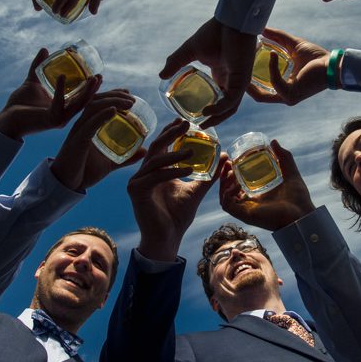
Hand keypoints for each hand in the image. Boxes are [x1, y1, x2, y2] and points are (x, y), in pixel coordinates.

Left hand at [0, 49, 99, 139]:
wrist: (7, 118)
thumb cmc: (19, 104)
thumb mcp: (32, 82)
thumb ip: (38, 66)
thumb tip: (45, 49)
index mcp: (62, 108)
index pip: (81, 99)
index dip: (91, 88)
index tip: (98, 75)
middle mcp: (63, 115)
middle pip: (84, 102)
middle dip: (93, 90)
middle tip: (100, 76)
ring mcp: (59, 119)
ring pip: (78, 105)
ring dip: (86, 92)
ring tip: (92, 78)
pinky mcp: (50, 120)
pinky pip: (59, 104)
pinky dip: (60, 90)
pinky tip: (62, 76)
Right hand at [50, 90, 142, 190]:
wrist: (67, 186)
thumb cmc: (85, 172)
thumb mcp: (109, 163)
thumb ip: (126, 157)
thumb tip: (144, 151)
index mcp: (87, 126)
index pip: (98, 103)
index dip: (113, 94)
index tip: (129, 92)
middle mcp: (81, 125)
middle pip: (96, 101)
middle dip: (114, 95)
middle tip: (132, 98)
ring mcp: (78, 131)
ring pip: (93, 108)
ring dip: (112, 101)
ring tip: (129, 103)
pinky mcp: (77, 141)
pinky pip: (89, 124)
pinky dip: (101, 116)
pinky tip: (113, 111)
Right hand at [127, 120, 218, 260]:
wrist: (166, 239)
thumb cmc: (178, 217)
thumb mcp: (196, 191)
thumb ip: (208, 175)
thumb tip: (224, 157)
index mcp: (156, 172)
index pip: (162, 146)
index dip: (171, 132)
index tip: (185, 121)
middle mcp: (144, 173)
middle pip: (156, 146)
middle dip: (171, 133)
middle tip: (185, 124)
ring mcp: (137, 181)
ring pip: (156, 160)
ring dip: (174, 153)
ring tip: (192, 150)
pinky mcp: (136, 190)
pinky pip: (156, 176)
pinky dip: (172, 171)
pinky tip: (188, 169)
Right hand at [160, 18, 254, 127]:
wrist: (229, 21)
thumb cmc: (214, 32)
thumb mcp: (190, 50)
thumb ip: (176, 62)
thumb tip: (161, 75)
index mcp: (222, 73)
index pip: (220, 97)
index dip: (211, 109)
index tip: (196, 115)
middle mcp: (232, 79)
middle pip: (227, 106)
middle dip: (216, 118)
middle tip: (201, 126)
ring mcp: (239, 80)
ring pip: (231, 106)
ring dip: (219, 116)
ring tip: (204, 122)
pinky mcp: (242, 79)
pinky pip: (233, 99)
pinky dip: (221, 107)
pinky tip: (208, 111)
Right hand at [219, 141, 314, 230]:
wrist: (302, 214)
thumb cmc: (298, 198)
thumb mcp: (290, 172)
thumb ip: (284, 157)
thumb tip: (273, 141)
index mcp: (257, 195)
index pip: (237, 185)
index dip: (230, 173)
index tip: (231, 160)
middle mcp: (249, 203)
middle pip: (227, 190)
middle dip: (223, 176)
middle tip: (227, 163)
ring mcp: (246, 209)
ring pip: (225, 197)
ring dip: (224, 183)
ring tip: (229, 171)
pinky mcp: (245, 215)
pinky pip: (228, 204)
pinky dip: (228, 193)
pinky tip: (235, 183)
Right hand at [247, 27, 329, 105]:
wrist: (331, 63)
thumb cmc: (316, 57)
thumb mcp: (292, 45)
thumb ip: (277, 38)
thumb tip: (262, 29)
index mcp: (284, 87)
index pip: (261, 90)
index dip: (249, 79)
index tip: (241, 64)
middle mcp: (284, 96)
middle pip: (258, 97)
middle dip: (245, 86)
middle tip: (236, 68)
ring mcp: (288, 97)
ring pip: (262, 95)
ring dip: (253, 80)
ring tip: (246, 62)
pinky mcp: (292, 94)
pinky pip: (275, 82)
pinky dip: (272, 68)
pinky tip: (271, 53)